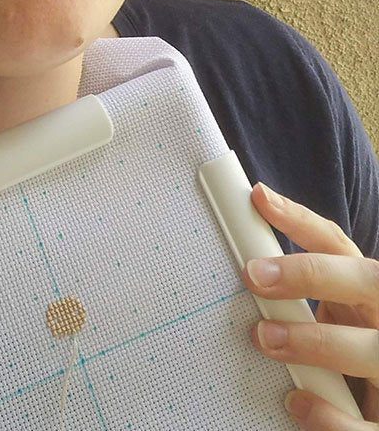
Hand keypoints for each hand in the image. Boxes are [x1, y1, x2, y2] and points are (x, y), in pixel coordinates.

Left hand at [241, 181, 378, 429]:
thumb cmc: (354, 340)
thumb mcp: (337, 307)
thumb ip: (301, 285)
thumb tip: (242, 254)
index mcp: (370, 287)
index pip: (338, 243)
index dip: (300, 220)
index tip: (259, 199)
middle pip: (368, 282)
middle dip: (313, 274)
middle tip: (255, 275)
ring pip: (374, 351)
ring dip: (316, 341)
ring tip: (266, 338)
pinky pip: (369, 424)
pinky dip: (333, 418)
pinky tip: (298, 402)